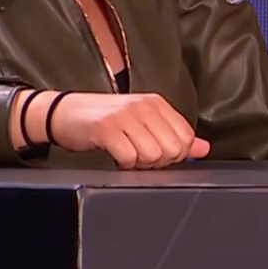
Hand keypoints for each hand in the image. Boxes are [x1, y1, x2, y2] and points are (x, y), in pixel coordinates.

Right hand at [47, 92, 211, 169]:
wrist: (63, 112)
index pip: (186, 137)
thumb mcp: (142, 122)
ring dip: (140, 165)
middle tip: (140, 157)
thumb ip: (174, 135)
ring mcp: (125, 116)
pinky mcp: (106, 128)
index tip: (157, 154)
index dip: (175, 155)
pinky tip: (116, 157)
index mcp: (157, 103)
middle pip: (172, 149)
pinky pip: (129, 158)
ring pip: (153, 156)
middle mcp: (144, 106)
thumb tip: (204, 149)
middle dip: (159, 162)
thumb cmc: (104, 120)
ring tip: (127, 155)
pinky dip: (124, 165)